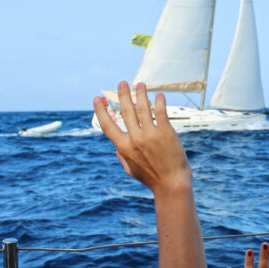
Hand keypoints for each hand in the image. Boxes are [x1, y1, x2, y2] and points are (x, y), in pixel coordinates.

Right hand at [93, 81, 191, 196]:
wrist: (172, 184)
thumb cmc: (152, 179)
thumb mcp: (131, 170)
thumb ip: (122, 157)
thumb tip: (116, 147)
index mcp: (124, 148)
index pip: (108, 125)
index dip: (101, 111)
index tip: (97, 100)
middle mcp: (135, 139)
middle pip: (126, 111)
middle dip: (123, 95)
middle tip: (122, 83)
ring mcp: (151, 135)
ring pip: (143, 108)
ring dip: (141, 93)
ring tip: (140, 84)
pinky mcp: (166, 132)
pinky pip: (160, 112)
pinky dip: (159, 101)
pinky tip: (158, 95)